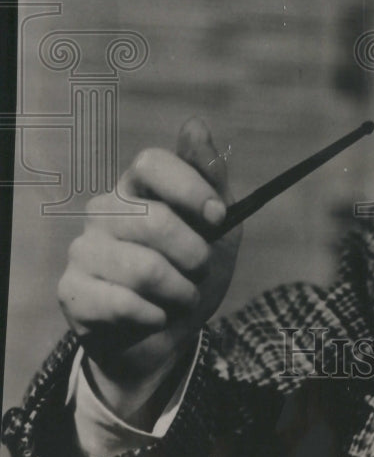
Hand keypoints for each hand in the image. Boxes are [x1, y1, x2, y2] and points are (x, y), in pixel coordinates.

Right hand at [57, 117, 240, 422]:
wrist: (170, 332)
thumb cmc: (193, 268)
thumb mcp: (219, 224)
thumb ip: (211, 176)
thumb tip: (195, 124)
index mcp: (138, 186)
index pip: (151, 162)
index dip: (190, 189)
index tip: (218, 217)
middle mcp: (105, 209)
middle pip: (154, 220)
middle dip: (195, 255)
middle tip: (201, 270)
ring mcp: (84, 249)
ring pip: (144, 269)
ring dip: (180, 292)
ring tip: (182, 296)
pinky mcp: (72, 291)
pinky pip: (123, 304)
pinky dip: (156, 316)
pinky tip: (155, 315)